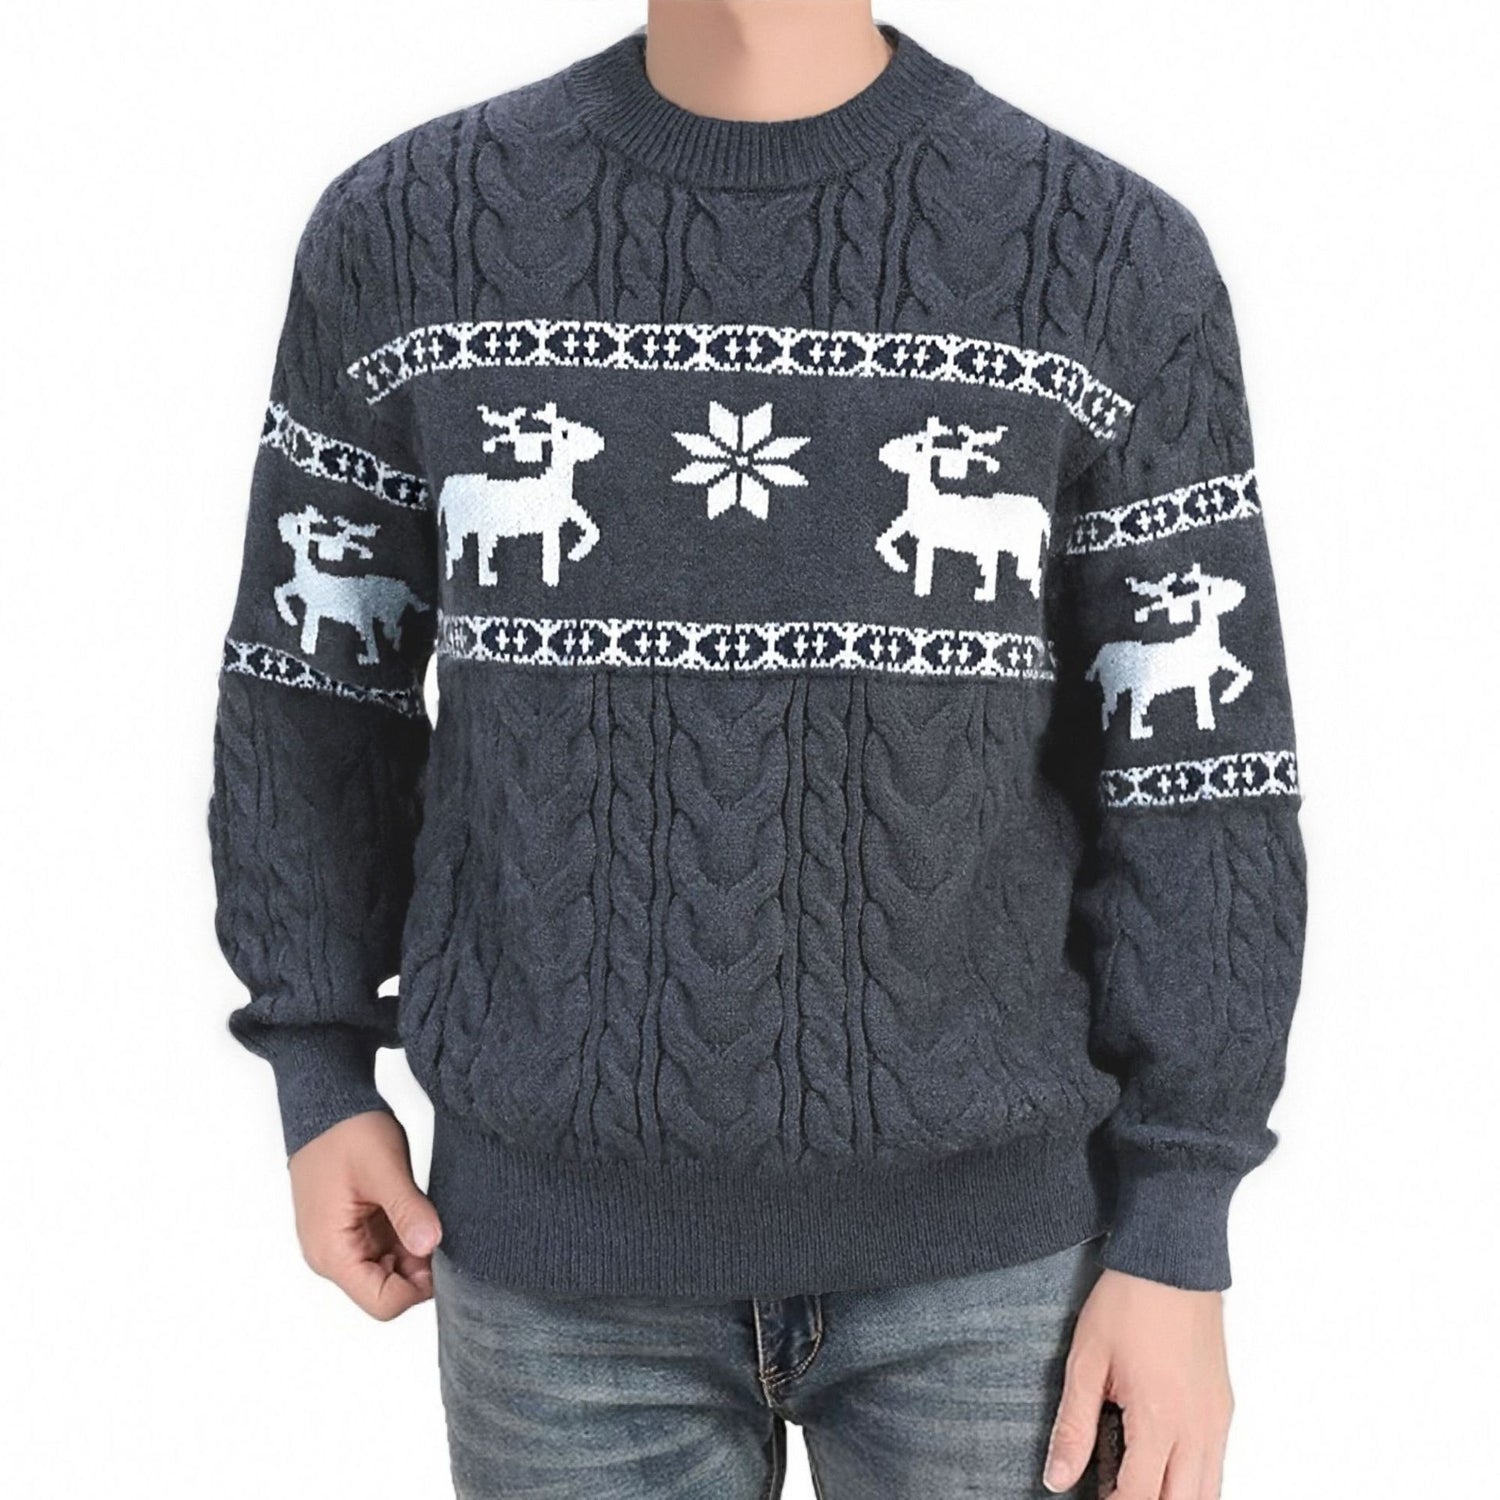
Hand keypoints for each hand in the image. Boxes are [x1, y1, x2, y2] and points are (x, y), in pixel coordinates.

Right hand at [287, 1110, 442, 1319]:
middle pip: (387, 1291)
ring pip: (389, 1271)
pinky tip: (418, 1211)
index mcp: (333, 1253)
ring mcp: (341, 1244)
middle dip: (420, 1270)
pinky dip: (406, 1237)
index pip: (383, 1303)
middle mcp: (332, 1257)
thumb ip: (407, 1209)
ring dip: (415, 1251)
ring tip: (428, 1215)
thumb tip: (431, 1245)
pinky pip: (385, 1249)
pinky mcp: (352, 1229)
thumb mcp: (384, 1169)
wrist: (326, 1103)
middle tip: (440, 1229)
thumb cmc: (347, 1132)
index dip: (419, 1288)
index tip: (442, 1251)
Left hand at [1043, 1267, 1232, 1498]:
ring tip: (1138, 1482)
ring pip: (1208, 1492)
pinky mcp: (1224, 1408)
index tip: (1093, 1497)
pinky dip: (1194, 1479)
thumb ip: (1073, 1426)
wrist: (1172, 1261)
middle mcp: (1198, 1430)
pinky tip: (1165, 1464)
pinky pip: (1217, 1465)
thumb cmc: (1128, 1303)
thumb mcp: (1086, 1361)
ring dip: (1175, 1498)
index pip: (1141, 1498)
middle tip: (1113, 1491)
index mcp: (1159, 1421)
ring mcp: (1217, 1421)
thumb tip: (1057, 1478)